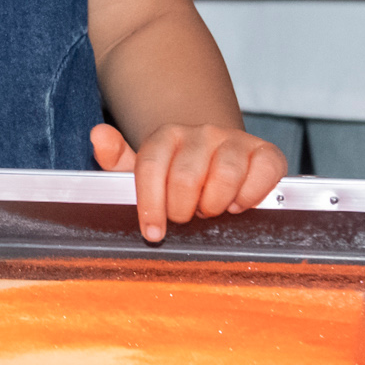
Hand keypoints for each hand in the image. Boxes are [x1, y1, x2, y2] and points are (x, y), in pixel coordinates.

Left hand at [94, 123, 288, 243]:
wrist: (216, 164)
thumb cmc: (176, 176)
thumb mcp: (142, 173)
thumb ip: (116, 160)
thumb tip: (98, 135)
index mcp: (166, 137)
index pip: (151, 167)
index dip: (150, 205)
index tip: (152, 232)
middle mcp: (201, 132)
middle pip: (186, 177)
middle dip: (183, 209)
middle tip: (185, 216)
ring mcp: (235, 140)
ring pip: (225, 175)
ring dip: (215, 203)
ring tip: (210, 208)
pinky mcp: (266, 153)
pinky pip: (263, 172)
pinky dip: (250, 195)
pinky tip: (238, 204)